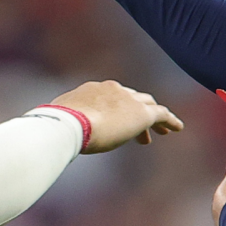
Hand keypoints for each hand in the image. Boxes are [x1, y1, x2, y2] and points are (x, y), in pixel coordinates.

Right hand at [49, 80, 182, 153]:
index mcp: (91, 90)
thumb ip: (60, 126)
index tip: (116, 126)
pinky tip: (178, 128)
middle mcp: (111, 89)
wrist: (69, 124)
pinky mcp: (141, 113)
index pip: (109, 98)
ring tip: (163, 132)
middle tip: (139, 133)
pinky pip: (161, 114)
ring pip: (147, 105)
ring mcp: (127, 99)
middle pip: (130, 99)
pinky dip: (170, 120)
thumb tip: (48, 136)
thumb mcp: (57, 125)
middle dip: (136, 112)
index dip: (116, 111)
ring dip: (155, 118)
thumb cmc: (57, 127)